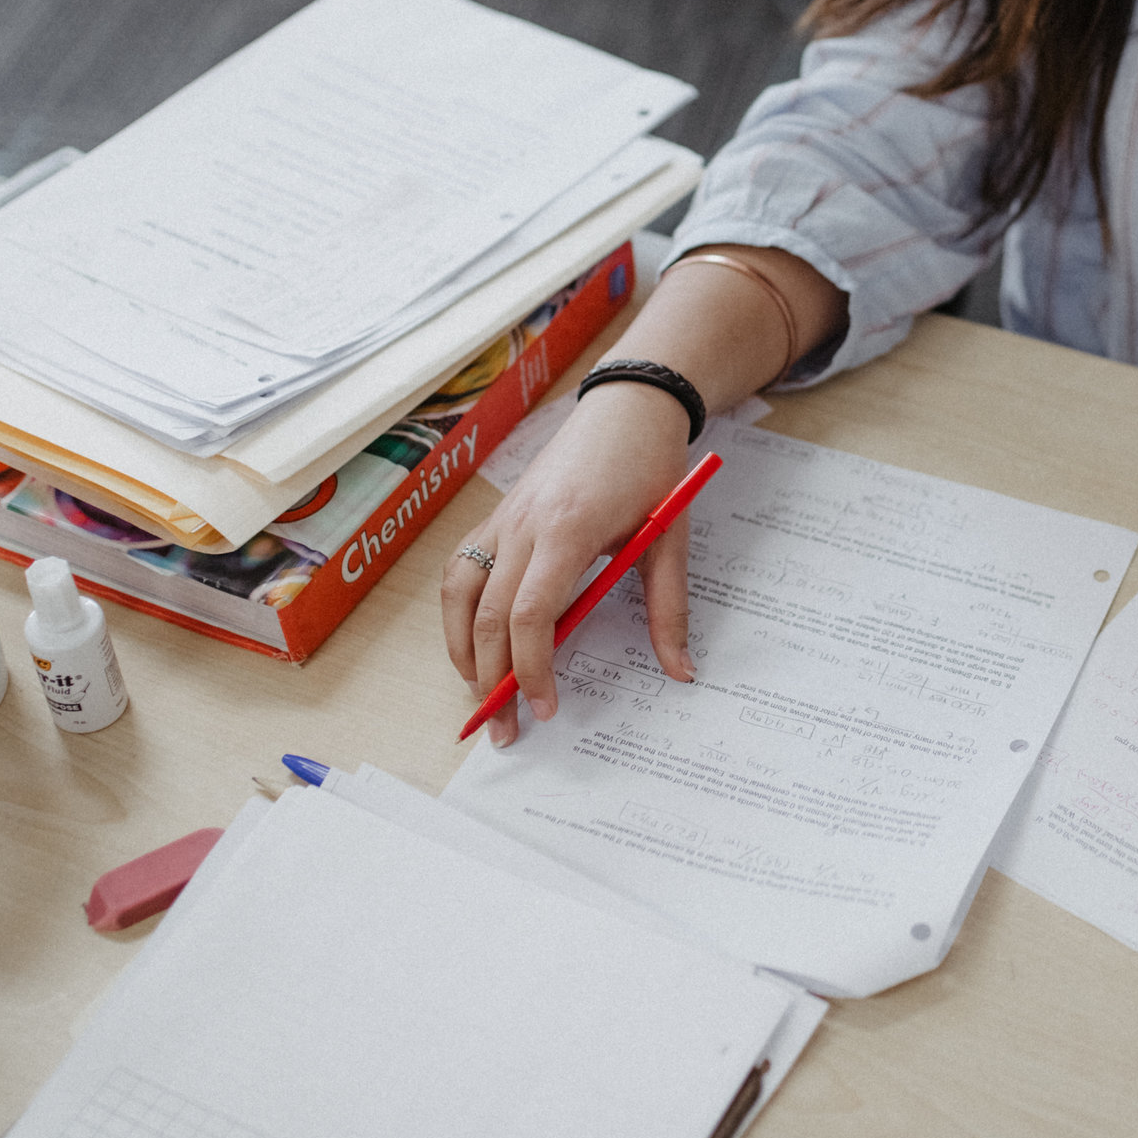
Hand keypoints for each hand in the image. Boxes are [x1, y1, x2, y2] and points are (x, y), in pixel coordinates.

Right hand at [440, 383, 697, 746]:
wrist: (628, 407)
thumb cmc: (651, 467)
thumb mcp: (670, 536)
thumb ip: (670, 608)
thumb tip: (680, 671)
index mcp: (568, 528)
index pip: (530, 614)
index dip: (532, 668)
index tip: (547, 707)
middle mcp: (524, 524)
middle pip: (488, 615)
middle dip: (492, 680)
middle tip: (504, 730)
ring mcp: (504, 517)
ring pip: (459, 592)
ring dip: (462, 649)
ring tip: (478, 693)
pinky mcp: (497, 514)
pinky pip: (460, 568)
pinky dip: (457, 612)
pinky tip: (471, 642)